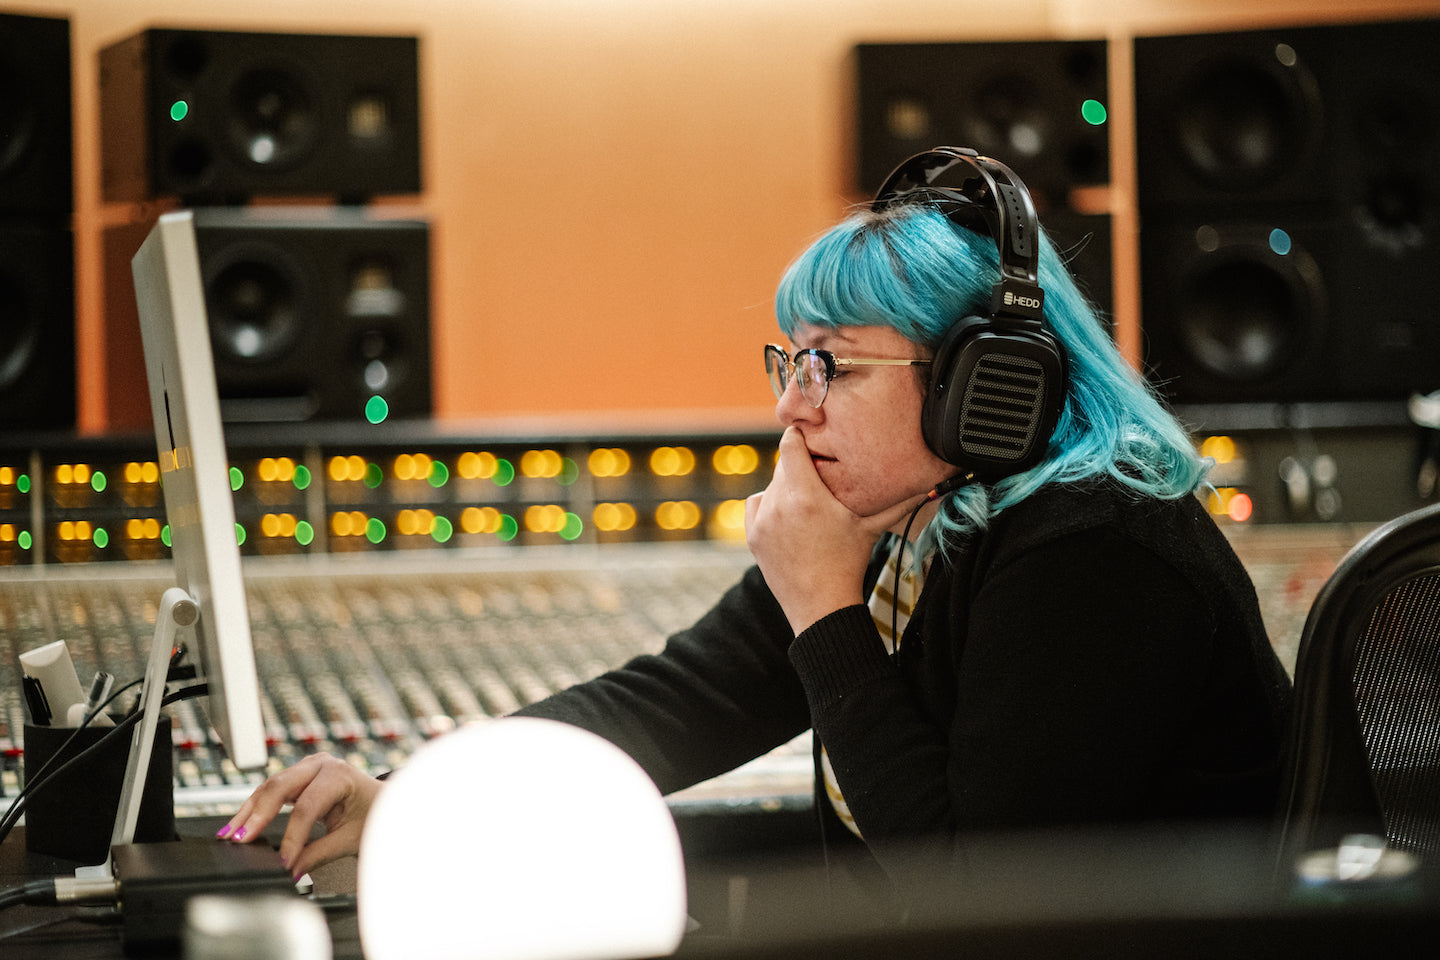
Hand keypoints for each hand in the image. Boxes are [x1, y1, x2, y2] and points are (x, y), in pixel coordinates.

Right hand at [218, 753, 381, 878]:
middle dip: (257, 814)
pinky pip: (270, 791)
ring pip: (269, 787)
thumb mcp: (350, 837)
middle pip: (280, 786)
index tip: (282, 862)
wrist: (381, 800)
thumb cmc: (372, 814)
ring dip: (248, 811)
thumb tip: (292, 873)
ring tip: (229, 835)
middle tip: (240, 839)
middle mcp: (321, 765)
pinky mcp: (296, 777)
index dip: (292, 837)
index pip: (308, 807)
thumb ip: (320, 855)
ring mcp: (306, 768)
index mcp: (339, 775)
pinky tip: (237, 825)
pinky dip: (253, 808)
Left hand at [746, 427, 919, 633]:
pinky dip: (768, 504)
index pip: (790, 444)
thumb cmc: (850, 564)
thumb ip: (897, 502)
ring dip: (785, 488)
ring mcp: (763, 521)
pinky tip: (786, 515)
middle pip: (782, 466)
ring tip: (806, 503)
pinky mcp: (753, 536)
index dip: (799, 437)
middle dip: (799, 467)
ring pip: (770, 485)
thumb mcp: (872, 527)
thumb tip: (926, 483)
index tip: (810, 439)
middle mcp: (779, 504)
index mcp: (807, 496)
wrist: (821, 606)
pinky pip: (755, 503)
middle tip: (818, 476)